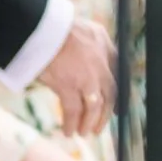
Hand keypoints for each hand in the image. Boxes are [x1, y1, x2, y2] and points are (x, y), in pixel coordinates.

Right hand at [36, 19, 115, 136]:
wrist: (43, 29)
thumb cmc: (61, 27)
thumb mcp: (90, 30)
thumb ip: (99, 44)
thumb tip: (102, 55)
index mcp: (107, 50)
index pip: (117, 76)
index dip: (115, 95)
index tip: (114, 108)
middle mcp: (101, 66)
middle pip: (109, 95)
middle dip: (105, 114)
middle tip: (98, 127)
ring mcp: (86, 78)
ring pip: (94, 106)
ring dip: (89, 122)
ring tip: (84, 133)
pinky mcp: (68, 86)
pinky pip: (73, 110)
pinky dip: (71, 123)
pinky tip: (68, 131)